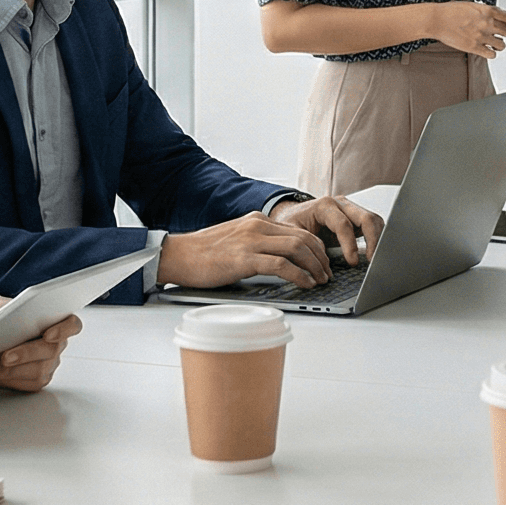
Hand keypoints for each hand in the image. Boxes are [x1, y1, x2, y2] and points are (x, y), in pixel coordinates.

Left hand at [0, 296, 78, 392]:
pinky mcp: (35, 381)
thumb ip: (4, 306)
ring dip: (11, 371)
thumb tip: (12, 311)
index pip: (72, 324)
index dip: (65, 329)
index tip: (47, 334)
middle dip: (27, 354)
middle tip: (5, 357)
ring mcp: (47, 364)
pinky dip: (8, 381)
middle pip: (52, 350)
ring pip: (39, 371)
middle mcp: (54, 344)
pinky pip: (28, 385)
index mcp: (51, 320)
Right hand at [159, 213, 331, 288]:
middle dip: (321, 257)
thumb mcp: (236, 240)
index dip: (317, 247)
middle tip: (327, 274)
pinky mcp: (244, 258)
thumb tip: (281, 260)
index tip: (323, 262)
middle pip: (303, 237)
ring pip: (297, 248)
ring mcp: (251, 241)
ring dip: (314, 266)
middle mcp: (257, 226)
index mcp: (257, 221)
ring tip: (320, 280)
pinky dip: (299, 275)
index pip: (298, 230)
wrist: (178, 255)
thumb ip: (258, 244)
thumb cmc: (204, 253)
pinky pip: (281, 265)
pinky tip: (305, 283)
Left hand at [271, 195, 385, 265]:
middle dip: (373, 240)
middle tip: (372, 261)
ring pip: (374, 221)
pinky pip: (373, 226)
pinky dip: (377, 239)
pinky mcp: (356, 218)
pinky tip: (373, 254)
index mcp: (324, 206)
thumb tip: (316, 264)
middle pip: (366, 218)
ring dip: (378, 240)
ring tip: (375, 259)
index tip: (353, 262)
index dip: (350, 244)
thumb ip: (302, 245)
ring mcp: (351, 210)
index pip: (343, 224)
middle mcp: (341, 204)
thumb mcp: (291, 233)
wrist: (293, 214)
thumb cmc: (292, 223)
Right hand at [419, 0, 505, 58]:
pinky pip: (491, 54)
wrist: (437, 20)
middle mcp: (487, 23)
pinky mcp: (474, 47)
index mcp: (487, 11)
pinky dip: (492, 53)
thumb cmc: (450, 11)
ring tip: (498, 44)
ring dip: (501, 45)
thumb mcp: (471, 5)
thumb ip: (484, 11)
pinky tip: (489, 51)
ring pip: (502, 44)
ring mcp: (481, 36)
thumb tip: (494, 15)